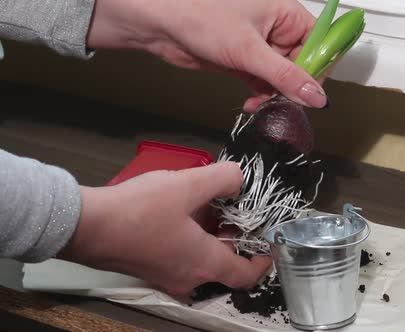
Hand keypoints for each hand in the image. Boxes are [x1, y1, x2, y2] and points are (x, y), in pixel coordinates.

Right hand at [59, 162, 271, 295]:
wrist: (86, 226)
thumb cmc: (139, 210)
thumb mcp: (187, 185)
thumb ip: (221, 179)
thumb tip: (240, 178)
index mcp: (204, 263)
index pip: (245, 275)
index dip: (262, 263)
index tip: (267, 245)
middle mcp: (188, 278)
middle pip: (224, 267)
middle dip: (234, 243)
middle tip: (235, 216)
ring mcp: (166, 278)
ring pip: (201, 264)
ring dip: (210, 241)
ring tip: (209, 210)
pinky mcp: (149, 271)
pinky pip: (181, 262)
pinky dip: (190, 244)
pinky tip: (181, 216)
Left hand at [87, 0, 326, 111]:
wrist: (161, 26)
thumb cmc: (200, 17)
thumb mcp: (249, 50)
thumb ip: (285, 76)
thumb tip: (317, 97)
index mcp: (286, 14)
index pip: (321, 43)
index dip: (320, 68)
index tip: (313, 92)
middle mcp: (277, 30)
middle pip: (304, 65)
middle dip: (295, 88)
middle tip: (286, 103)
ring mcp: (261, 48)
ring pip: (284, 79)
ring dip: (277, 96)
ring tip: (265, 105)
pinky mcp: (245, 63)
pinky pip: (265, 84)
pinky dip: (262, 97)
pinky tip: (253, 103)